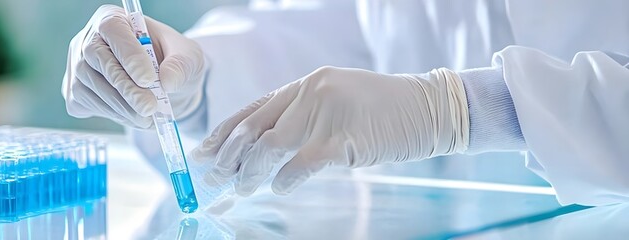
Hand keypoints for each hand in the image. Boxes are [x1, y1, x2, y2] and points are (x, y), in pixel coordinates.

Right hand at [62, 5, 205, 127]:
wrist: (163, 86)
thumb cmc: (172, 61)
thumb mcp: (188, 57)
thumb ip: (181, 64)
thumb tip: (167, 80)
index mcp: (114, 19)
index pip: (113, 29)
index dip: (128, 54)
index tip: (148, 79)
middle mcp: (89, 38)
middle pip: (97, 58)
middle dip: (125, 87)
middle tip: (149, 107)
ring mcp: (78, 65)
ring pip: (92, 85)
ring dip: (121, 106)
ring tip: (148, 116)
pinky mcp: (75, 91)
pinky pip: (87, 104)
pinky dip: (113, 115)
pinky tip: (134, 116)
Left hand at [191, 67, 469, 195]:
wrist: (430, 108)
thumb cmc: (382, 111)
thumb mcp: (336, 102)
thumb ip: (302, 117)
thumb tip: (262, 150)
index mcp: (305, 84)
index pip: (253, 109)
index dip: (224, 132)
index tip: (204, 151)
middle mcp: (310, 92)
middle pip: (254, 127)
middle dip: (228, 155)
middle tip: (212, 176)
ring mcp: (326, 113)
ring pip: (271, 145)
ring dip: (250, 171)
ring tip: (239, 187)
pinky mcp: (344, 138)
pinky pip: (302, 163)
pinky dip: (284, 179)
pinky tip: (277, 188)